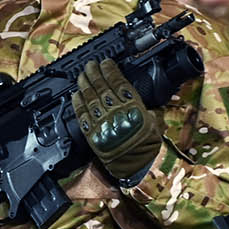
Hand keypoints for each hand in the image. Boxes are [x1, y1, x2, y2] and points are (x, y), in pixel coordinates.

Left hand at [72, 57, 162, 182]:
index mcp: (132, 107)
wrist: (135, 166)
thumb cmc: (146, 145)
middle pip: (102, 87)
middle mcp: (115, 112)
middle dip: (95, 73)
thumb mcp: (153, 121)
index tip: (106, 63)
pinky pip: (82, 115)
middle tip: (90, 64)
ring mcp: (102, 122)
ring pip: (90, 98)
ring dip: (84, 84)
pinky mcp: (92, 133)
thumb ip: (144, 107)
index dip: (110, 70)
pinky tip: (75, 94)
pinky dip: (78, 104)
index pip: (119, 83)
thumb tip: (138, 97)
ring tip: (81, 75)